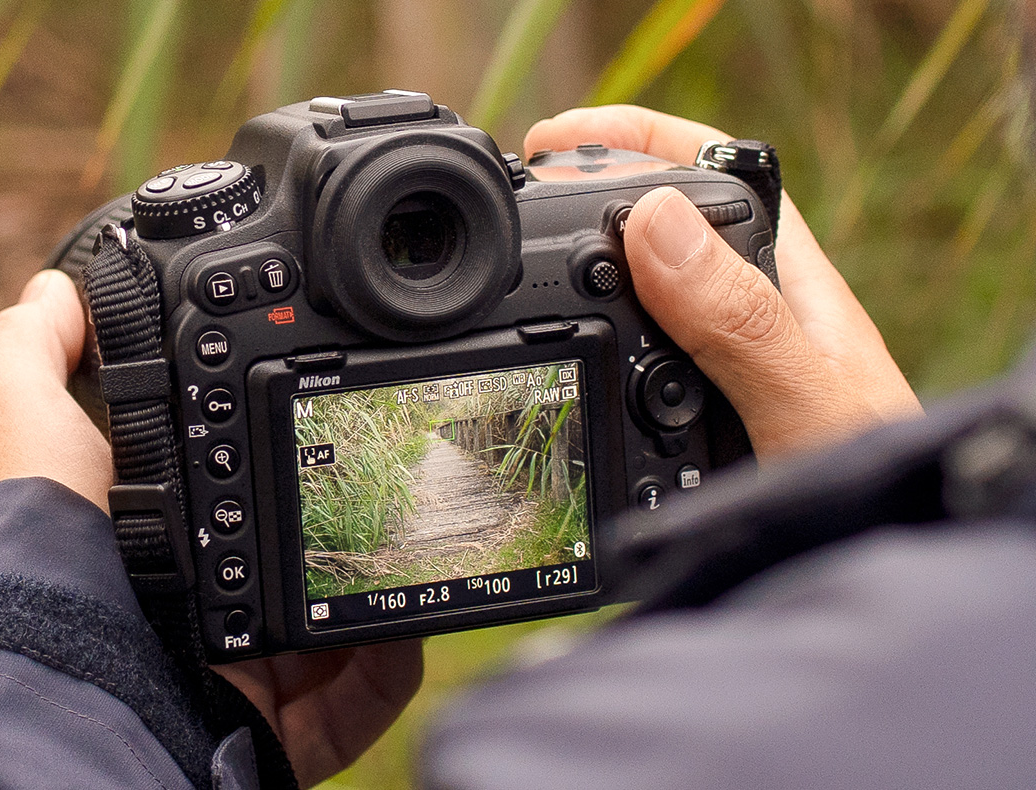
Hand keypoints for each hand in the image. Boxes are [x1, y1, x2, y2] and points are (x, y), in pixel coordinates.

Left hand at [0, 268, 421, 786]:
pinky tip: (408, 618)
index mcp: (162, 549)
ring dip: (388, 587)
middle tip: (390, 483)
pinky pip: (364, 695)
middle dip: (350, 524)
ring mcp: (249, 675)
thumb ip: (33, 349)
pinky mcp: (283, 729)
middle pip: (302, 562)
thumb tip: (57, 286)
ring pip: (345, 627)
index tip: (318, 411)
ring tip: (418, 542)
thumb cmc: (43, 539)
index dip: (280, 457)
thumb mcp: (21, 422)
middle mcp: (205, 615)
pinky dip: (395, 659)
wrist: (67, 664)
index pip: (239, 499)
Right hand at [525, 106, 921, 457]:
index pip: (705, 169)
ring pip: (635, 296)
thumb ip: (740, 321)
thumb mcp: (804, 399)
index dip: (630, 139)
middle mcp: (747, 307)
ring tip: (521, 284)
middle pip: (657, 224)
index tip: (550, 145)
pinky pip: (628, 361)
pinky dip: (584, 350)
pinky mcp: (692, 410)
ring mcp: (717, 358)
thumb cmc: (869, 481)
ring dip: (579, 282)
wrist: (871, 565)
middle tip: (514, 215)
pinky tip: (559, 363)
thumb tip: (654, 223)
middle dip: (584, 203)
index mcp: (783, 275)